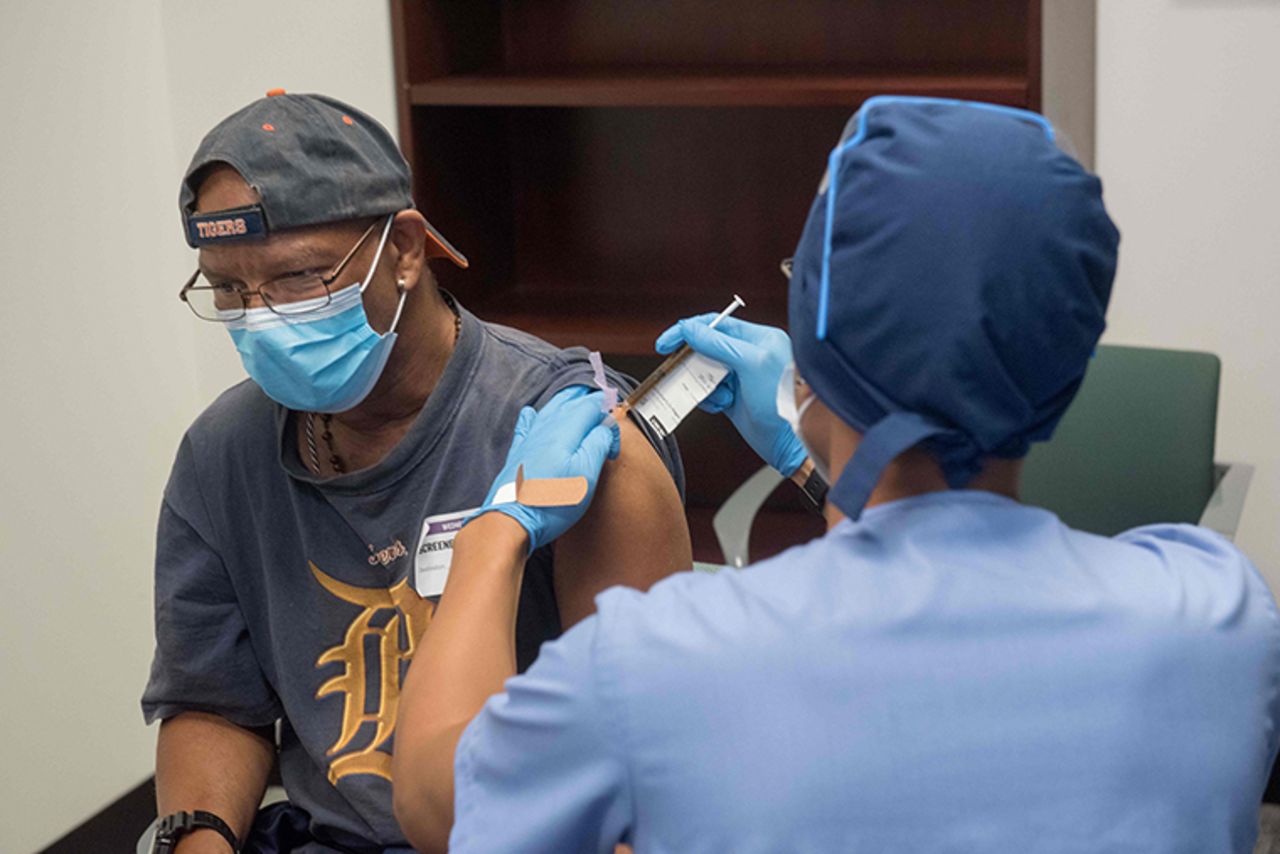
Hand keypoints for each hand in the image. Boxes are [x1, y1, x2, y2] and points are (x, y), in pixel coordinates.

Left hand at [469, 387, 620, 551]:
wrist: (512, 520)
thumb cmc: (551, 502)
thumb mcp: (587, 474)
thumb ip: (599, 444)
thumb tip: (605, 427)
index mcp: (565, 430)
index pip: (591, 406)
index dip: (607, 414)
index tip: (613, 436)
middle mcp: (545, 428)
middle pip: (569, 402)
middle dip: (586, 400)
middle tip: (599, 403)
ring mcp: (529, 440)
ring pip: (548, 410)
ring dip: (564, 403)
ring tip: (574, 399)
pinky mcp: (518, 453)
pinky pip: (526, 425)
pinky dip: (532, 417)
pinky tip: (531, 413)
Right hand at [655, 315, 805, 475]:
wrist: (790, 442)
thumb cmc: (781, 401)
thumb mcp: (751, 364)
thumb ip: (718, 344)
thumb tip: (690, 329)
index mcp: (759, 339)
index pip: (716, 324)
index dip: (688, 330)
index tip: (666, 342)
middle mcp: (749, 355)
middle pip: (707, 348)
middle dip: (694, 361)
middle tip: (680, 371)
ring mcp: (740, 377)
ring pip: (704, 371)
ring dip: (703, 384)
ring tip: (718, 396)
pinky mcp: (733, 397)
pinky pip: (708, 392)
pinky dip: (709, 399)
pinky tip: (722, 406)